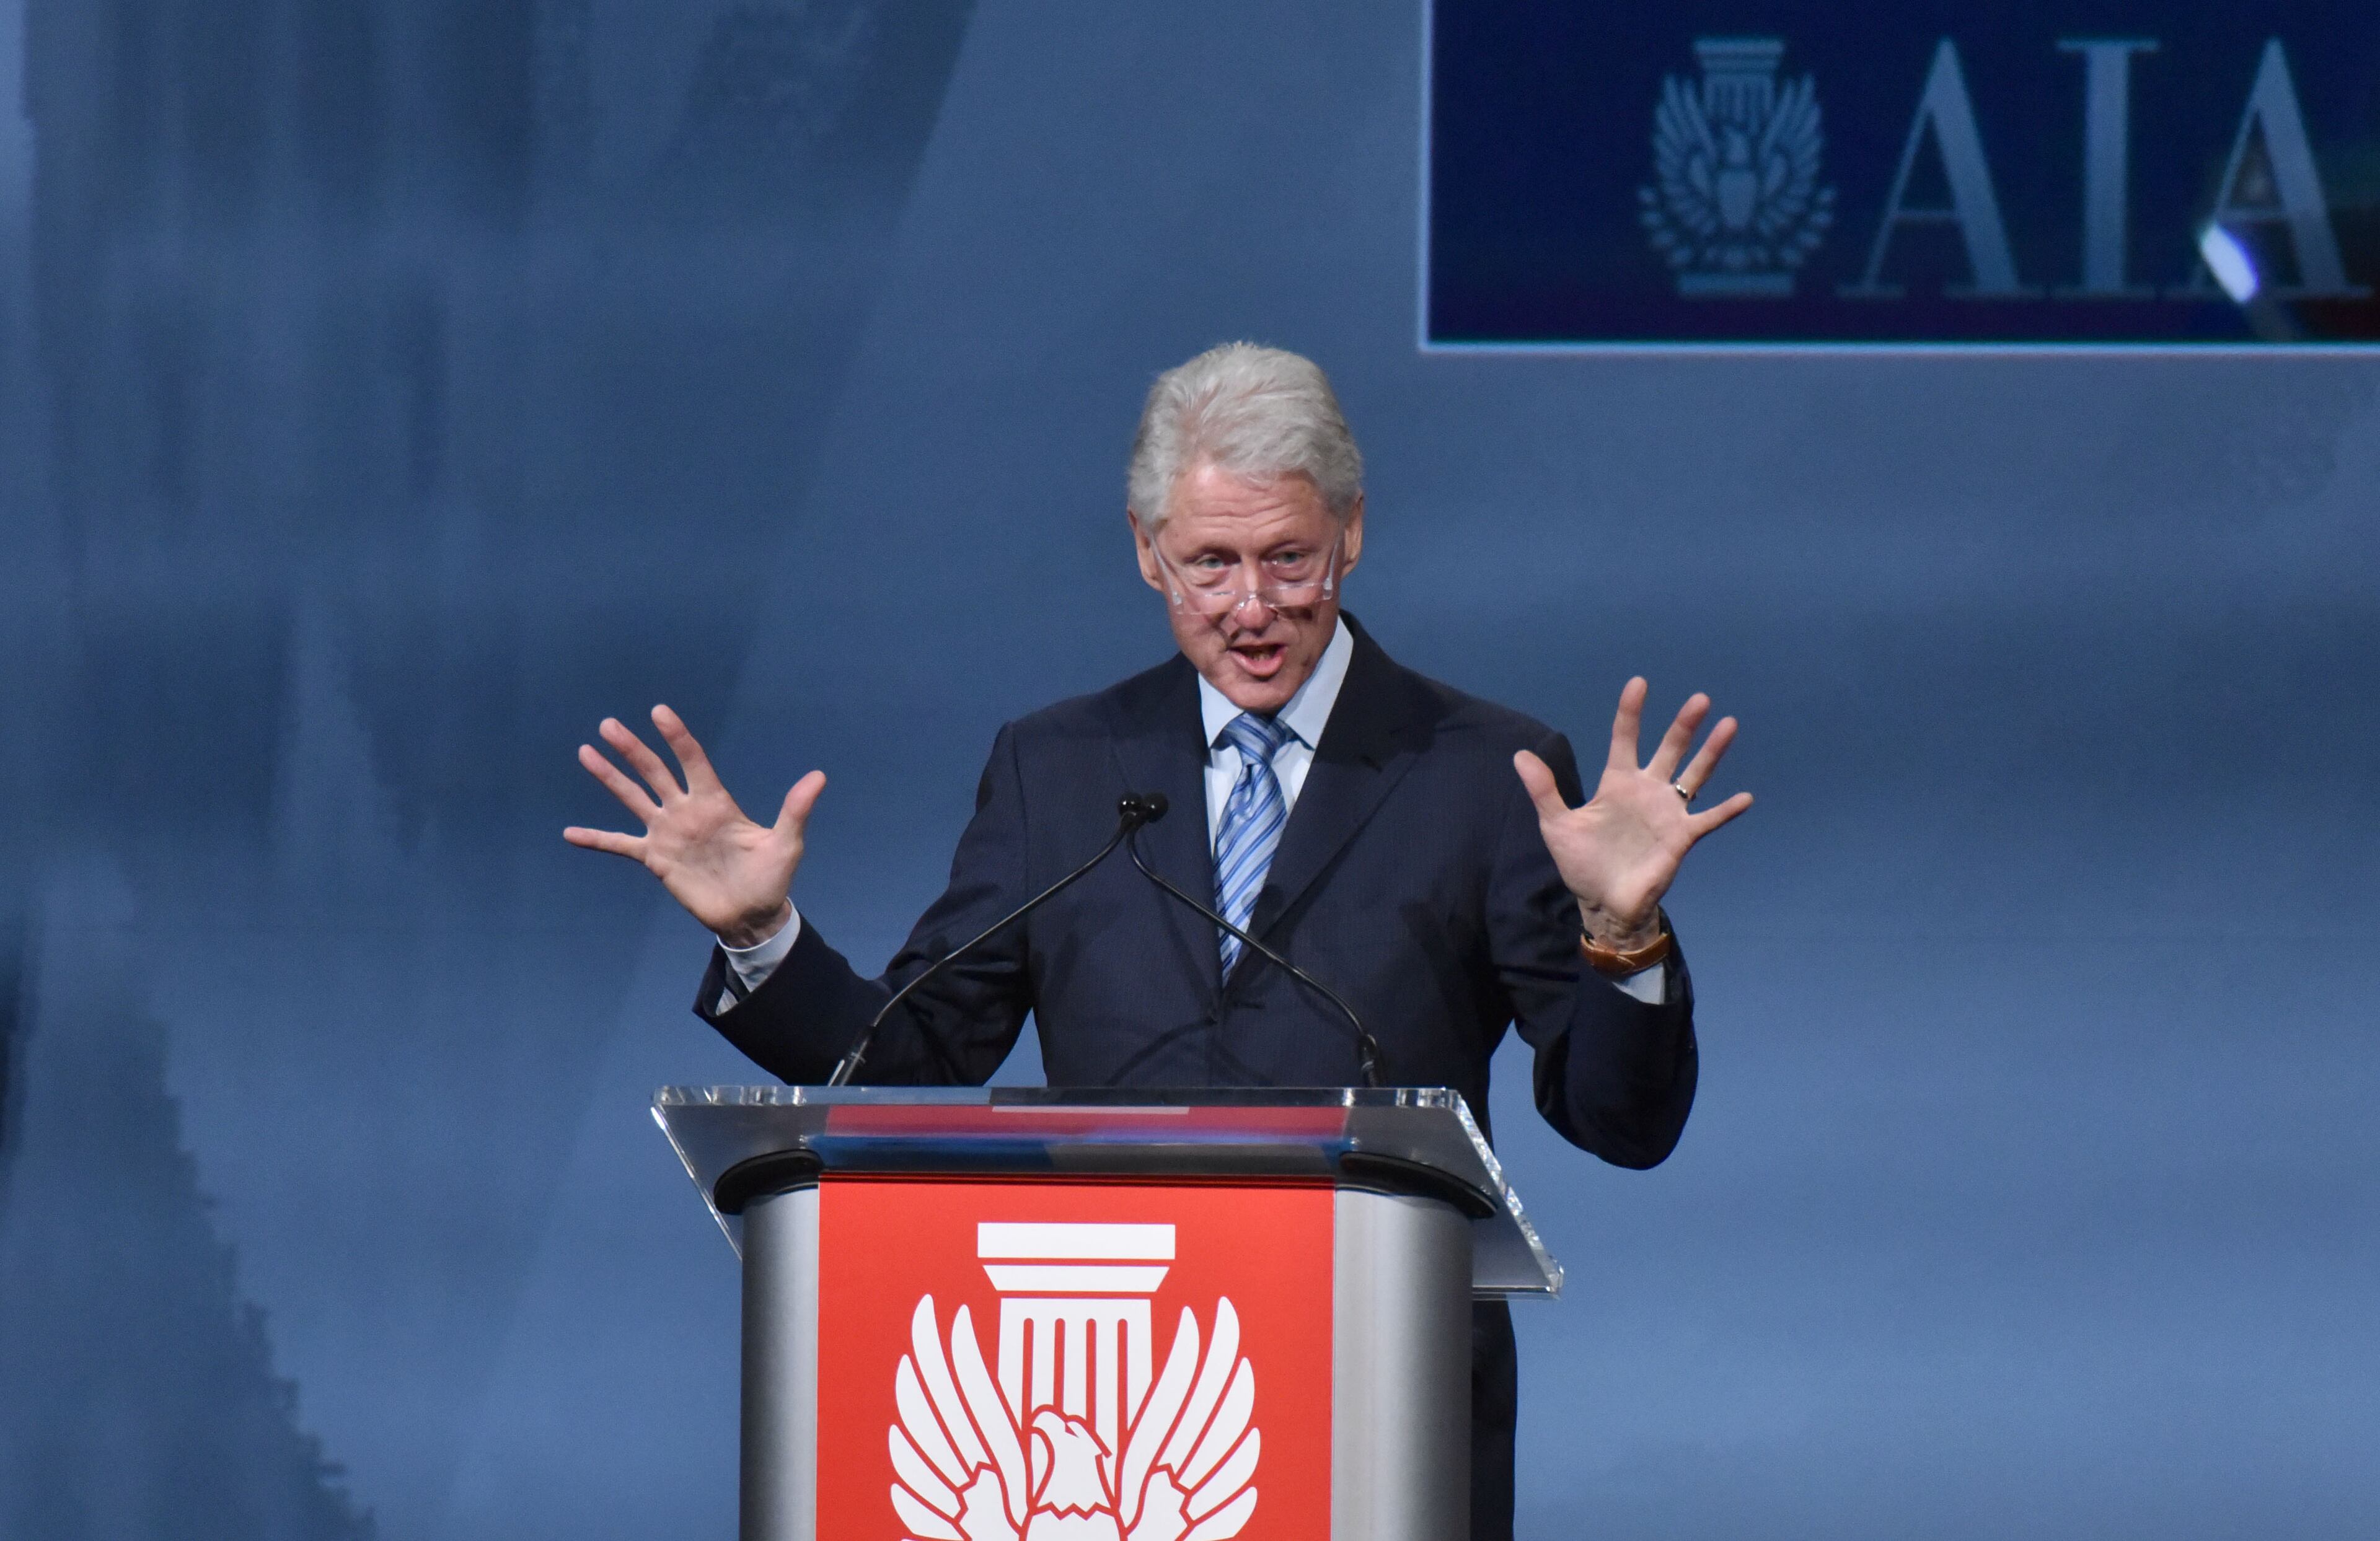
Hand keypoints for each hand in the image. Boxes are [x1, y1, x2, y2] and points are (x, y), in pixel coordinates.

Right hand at [563, 706, 825, 947]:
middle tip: (609, 724)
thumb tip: (819, 777)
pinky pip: (620, 844)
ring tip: (585, 752)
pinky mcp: (656, 859)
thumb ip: (795, 809)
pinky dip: (596, 839)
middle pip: (655, 771)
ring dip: (610, 776)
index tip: (660, 712)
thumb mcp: (786, 843)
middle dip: (633, 748)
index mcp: (715, 802)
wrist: (751, 914)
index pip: (692, 760)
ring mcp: (668, 833)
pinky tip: (570, 834)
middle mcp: (686, 811)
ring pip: (633, 797)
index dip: (677, 736)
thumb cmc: (771, 877)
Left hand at [1514, 677, 1752, 950]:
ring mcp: (1667, 812)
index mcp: (1617, 783)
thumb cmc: (1582, 862)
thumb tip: (1520, 755)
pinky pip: (1708, 820)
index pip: (1625, 738)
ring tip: (1729, 725)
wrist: (1603, 902)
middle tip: (1700, 699)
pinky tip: (1745, 797)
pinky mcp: (1681, 838)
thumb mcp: (1557, 824)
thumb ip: (1544, 790)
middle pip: (1669, 749)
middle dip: (1683, 725)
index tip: (1639, 684)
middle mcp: (1647, 790)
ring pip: (1695, 775)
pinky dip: (1726, 810)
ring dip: (1711, 752)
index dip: (1631, 712)